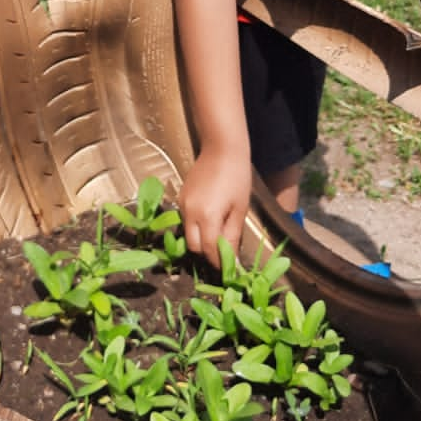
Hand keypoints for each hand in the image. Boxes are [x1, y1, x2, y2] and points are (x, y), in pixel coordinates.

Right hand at [178, 143, 251, 267]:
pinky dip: (195, 227)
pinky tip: (209, 222)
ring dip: (200, 241)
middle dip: (206, 254)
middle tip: (222, 257)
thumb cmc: (237, 177)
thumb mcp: (239, 209)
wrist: (221, 149)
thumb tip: (232, 259)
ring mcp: (182, 204)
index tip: (227, 271)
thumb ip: (232, 235)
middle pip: (193, 246)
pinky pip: (186, 220)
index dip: (218, 263)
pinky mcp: (180, 197)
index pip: (208, 250)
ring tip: (216, 240)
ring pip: (187, 234)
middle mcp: (190, 213)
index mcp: (207, 217)